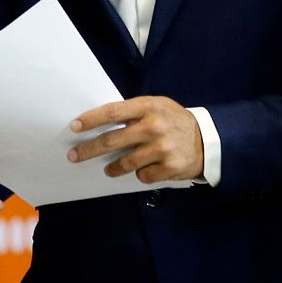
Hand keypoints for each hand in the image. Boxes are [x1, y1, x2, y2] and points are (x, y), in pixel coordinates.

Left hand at [67, 96, 203, 182]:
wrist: (207, 140)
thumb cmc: (174, 121)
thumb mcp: (157, 106)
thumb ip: (134, 112)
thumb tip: (101, 122)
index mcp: (148, 107)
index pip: (113, 112)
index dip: (91, 119)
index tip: (74, 127)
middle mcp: (154, 126)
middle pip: (112, 140)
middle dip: (89, 149)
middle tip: (74, 156)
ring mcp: (162, 148)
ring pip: (125, 162)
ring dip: (113, 168)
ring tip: (109, 169)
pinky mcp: (169, 167)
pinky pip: (143, 175)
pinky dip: (139, 174)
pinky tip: (145, 168)